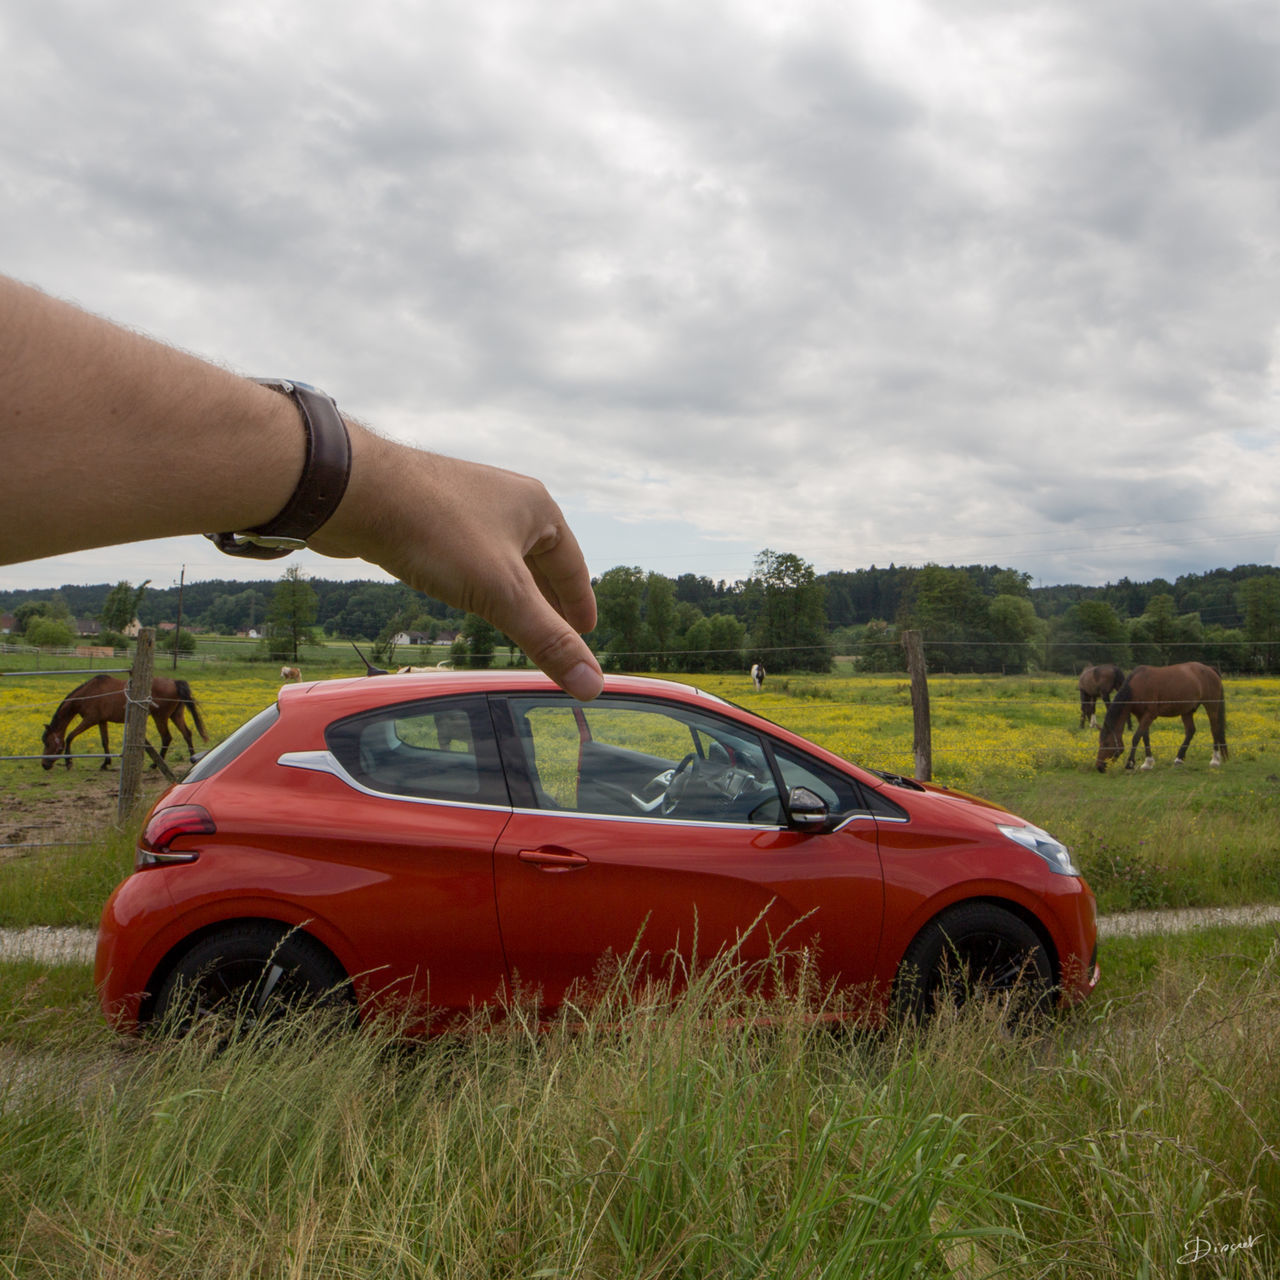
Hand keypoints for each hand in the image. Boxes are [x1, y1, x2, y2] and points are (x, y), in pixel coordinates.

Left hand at [310, 424, 603, 700]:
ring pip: (500, 556)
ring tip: (514, 620)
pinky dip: (476, 578)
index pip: (573, 565)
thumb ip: (547, 640)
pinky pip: (466, 551)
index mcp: (537, 507)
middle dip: (548, 599)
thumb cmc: (435, 530)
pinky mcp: (429, 512)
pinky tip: (465, 594)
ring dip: (511, 590)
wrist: (354, 491)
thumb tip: (592, 684)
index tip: (585, 631)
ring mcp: (465, 502)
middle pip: (539, 559)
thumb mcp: (502, 594)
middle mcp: (505, 498)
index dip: (580, 603)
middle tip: (557, 633)